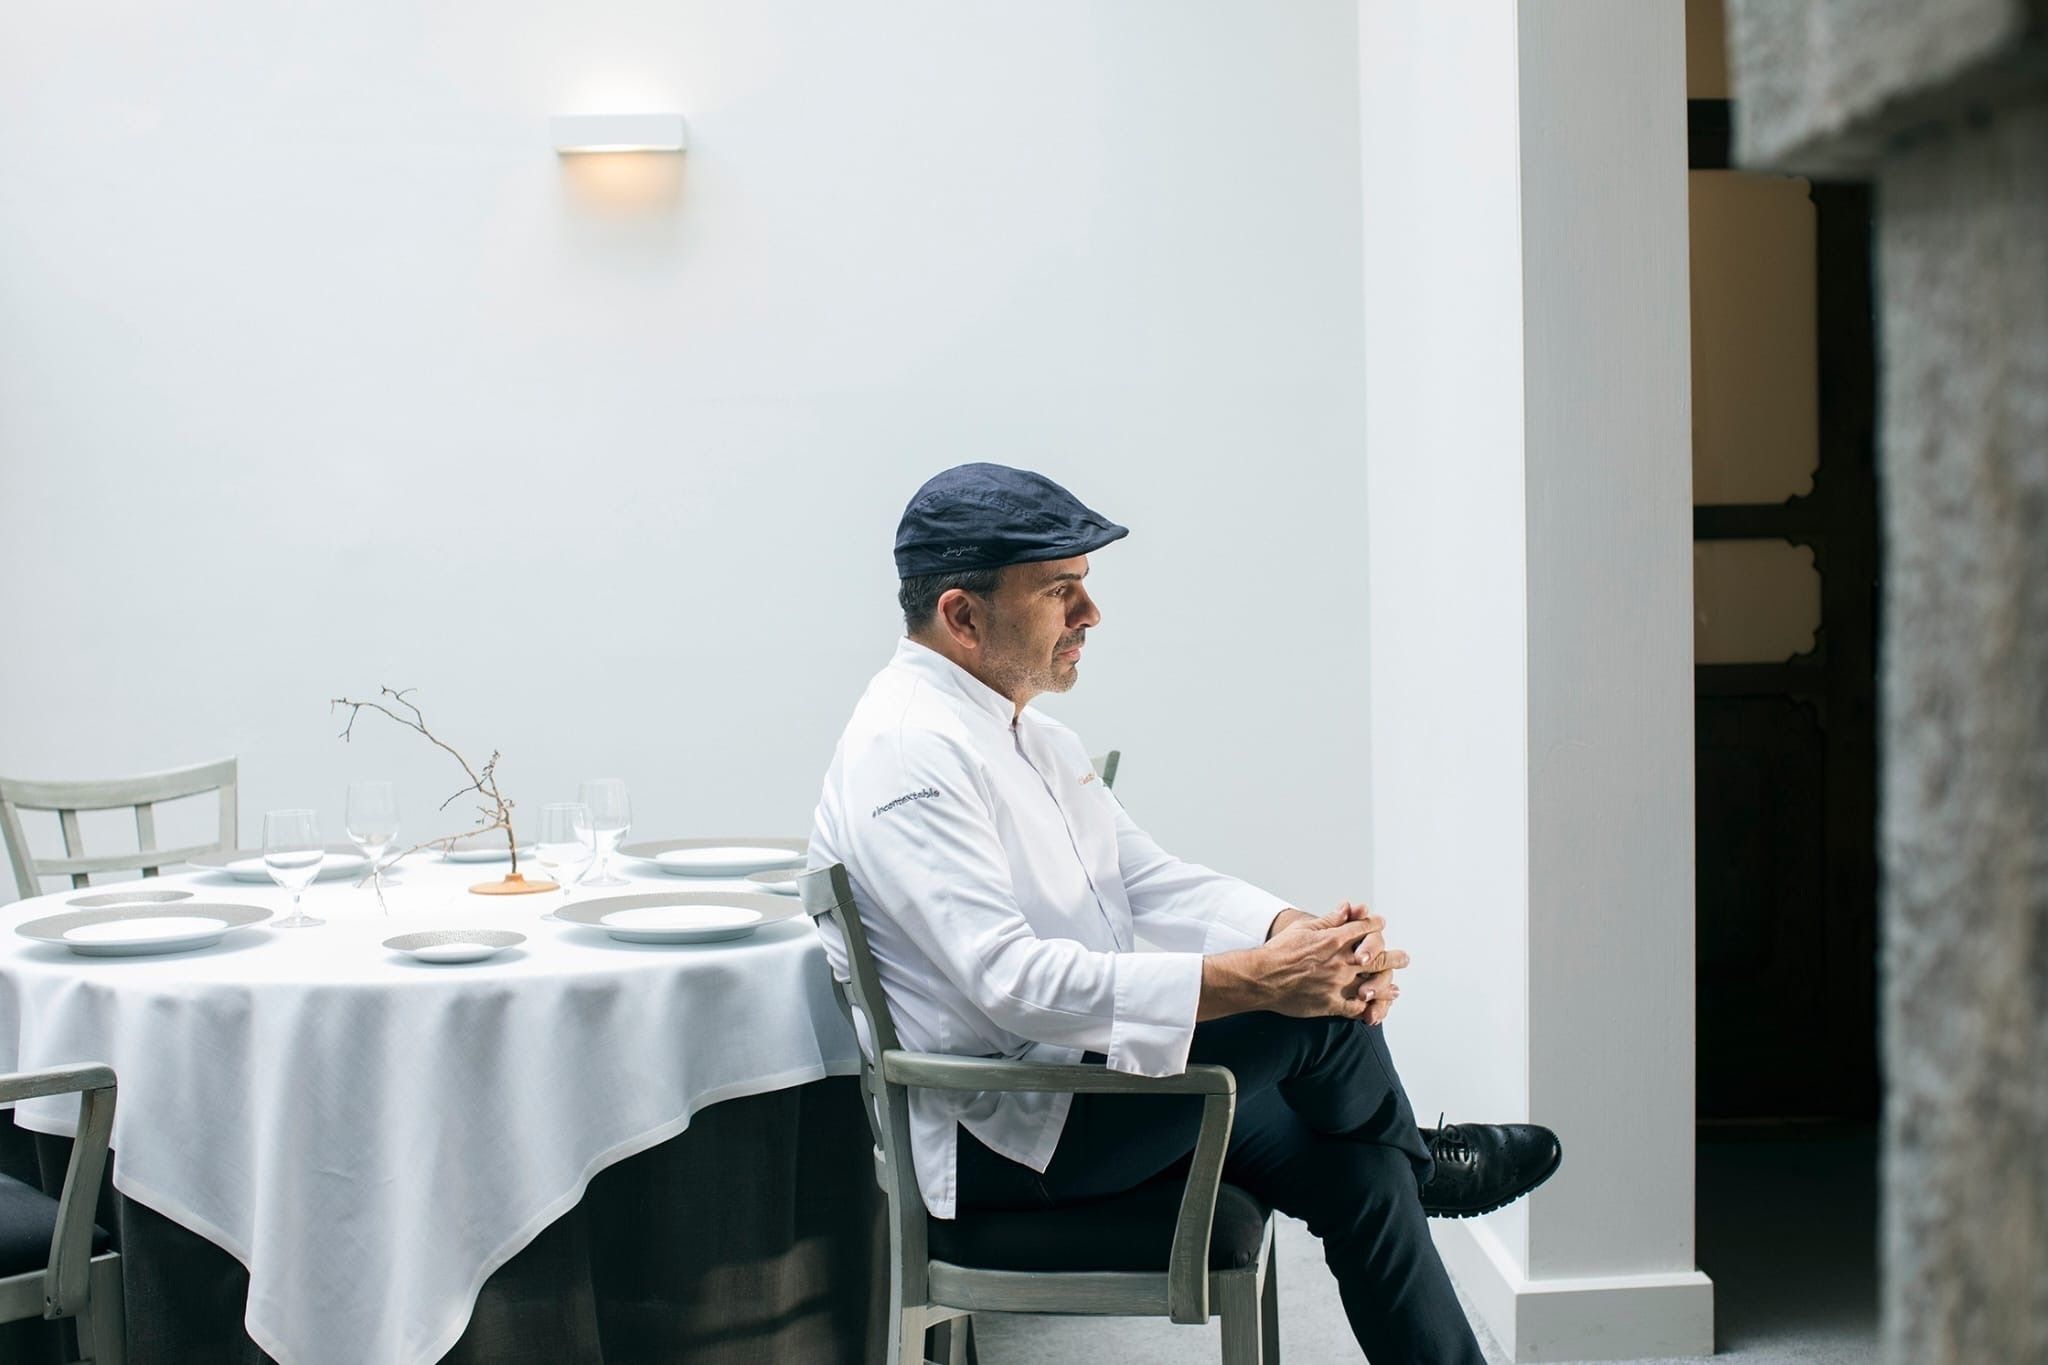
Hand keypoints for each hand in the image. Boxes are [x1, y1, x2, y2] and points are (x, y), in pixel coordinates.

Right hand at [1257, 913, 1406, 1020]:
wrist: (1262, 978)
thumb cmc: (1279, 952)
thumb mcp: (1304, 928)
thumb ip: (1329, 920)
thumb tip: (1347, 908)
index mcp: (1334, 940)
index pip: (1364, 929)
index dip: (1375, 926)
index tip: (1381, 925)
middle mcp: (1341, 962)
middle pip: (1377, 957)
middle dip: (1393, 957)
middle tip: (1404, 958)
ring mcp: (1338, 984)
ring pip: (1371, 984)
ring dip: (1386, 985)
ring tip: (1395, 989)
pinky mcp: (1330, 1004)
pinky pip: (1356, 1008)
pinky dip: (1368, 1007)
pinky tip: (1375, 1007)